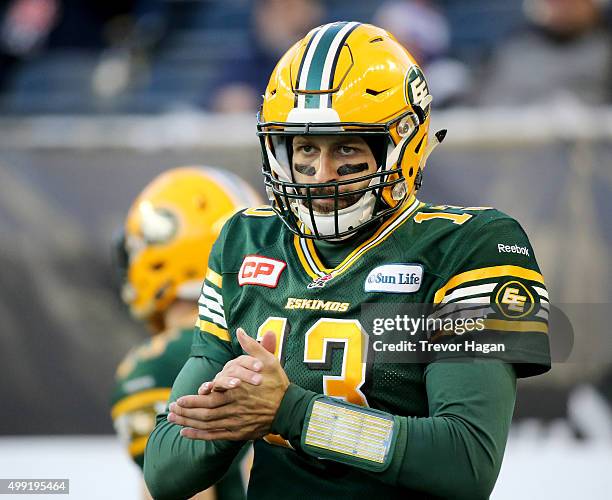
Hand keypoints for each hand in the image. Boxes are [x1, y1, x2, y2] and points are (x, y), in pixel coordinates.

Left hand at [168, 329, 288, 440]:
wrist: (291, 409)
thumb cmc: (278, 384)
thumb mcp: (268, 361)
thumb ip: (252, 346)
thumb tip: (240, 330)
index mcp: (238, 392)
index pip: (210, 398)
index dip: (193, 400)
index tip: (179, 399)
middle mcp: (234, 409)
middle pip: (204, 413)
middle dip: (185, 412)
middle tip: (170, 409)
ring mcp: (236, 422)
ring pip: (207, 425)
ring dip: (188, 423)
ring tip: (173, 420)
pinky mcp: (239, 433)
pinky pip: (215, 436)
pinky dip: (199, 436)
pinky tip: (186, 433)